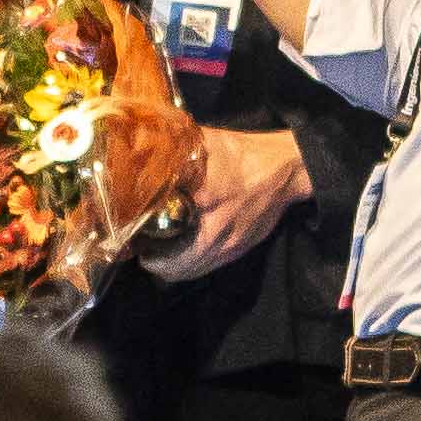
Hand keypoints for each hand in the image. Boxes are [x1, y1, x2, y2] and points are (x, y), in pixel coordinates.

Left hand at [140, 128, 310, 279]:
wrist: (286, 169)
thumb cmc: (243, 156)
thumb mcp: (203, 148)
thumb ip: (171, 153)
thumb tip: (140, 151)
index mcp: (207, 217)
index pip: (169, 255)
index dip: (146, 252)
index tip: (133, 241)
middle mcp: (219, 241)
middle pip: (177, 272)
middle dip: (156, 263)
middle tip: (143, 246)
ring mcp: (231, 248)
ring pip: (193, 272)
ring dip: (173, 266)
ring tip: (160, 248)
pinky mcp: (241, 249)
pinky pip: (209, 266)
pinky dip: (192, 263)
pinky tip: (184, 246)